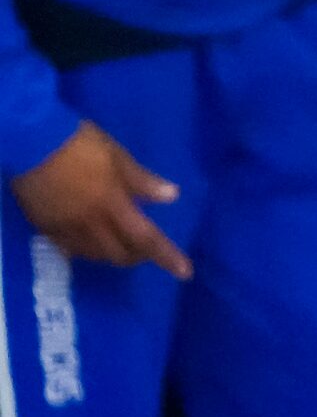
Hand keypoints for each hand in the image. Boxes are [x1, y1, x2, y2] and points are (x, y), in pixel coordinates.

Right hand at [11, 123, 190, 278]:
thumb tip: (172, 196)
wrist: (31, 144)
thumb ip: (142, 180)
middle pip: (118, 254)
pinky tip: (88, 239)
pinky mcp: (44, 227)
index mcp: (112, 205)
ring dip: (111, 253)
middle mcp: (90, 224)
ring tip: (119, 241)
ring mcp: (65, 228)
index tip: (185, 272)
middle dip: (136, 256)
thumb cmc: (80, 144)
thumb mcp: (118, 156)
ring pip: (93, 255)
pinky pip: (68, 249)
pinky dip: (84, 249)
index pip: (146, 238)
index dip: (166, 257)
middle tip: (145, 247)